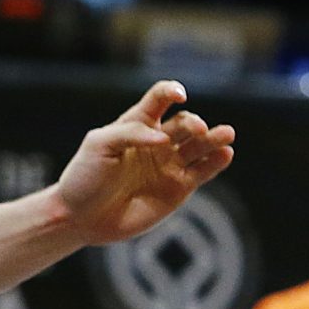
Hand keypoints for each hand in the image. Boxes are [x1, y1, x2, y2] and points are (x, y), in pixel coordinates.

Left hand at [49, 82, 236, 247]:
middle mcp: (158, 140)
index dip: (171, 91)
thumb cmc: (85, 175)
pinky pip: (203, 170)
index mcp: (137, 122)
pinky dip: (216, 161)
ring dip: (215, 137)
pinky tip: (225, 153)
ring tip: (227, 134)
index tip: (178, 95)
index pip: (160, 98)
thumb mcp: (99, 145)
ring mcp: (170, 163)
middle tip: (196, 130)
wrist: (81, 216)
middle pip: (185, 123)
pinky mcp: (179, 187)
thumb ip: (130, 134)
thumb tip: (163, 139)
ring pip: (200, 145)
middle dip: (193, 123)